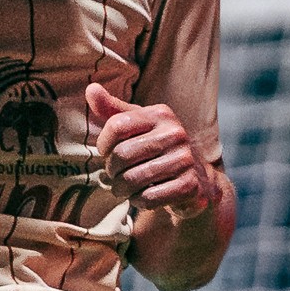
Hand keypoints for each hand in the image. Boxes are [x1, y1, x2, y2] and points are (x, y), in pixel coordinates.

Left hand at [86, 82, 216, 220]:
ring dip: (122, 189)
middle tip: (114, 175)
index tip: (106, 153)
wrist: (198, 177)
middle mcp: (176, 133)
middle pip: (122, 155)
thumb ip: (113, 110)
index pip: (116, 125)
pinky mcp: (189, 185)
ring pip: (133, 179)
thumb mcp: (138, 125)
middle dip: (111, 171)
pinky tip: (141, 197)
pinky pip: (149, 197)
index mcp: (161, 114)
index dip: (103, 144)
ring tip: (124, 188)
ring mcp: (185, 160)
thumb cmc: (157, 148)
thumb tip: (91, 89)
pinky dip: (139, 201)